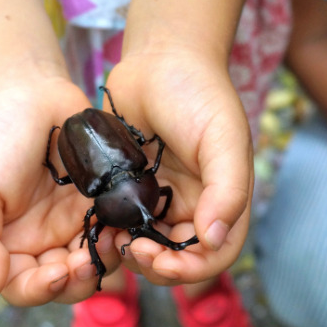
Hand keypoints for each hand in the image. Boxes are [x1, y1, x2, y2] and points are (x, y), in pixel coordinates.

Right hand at [0, 74, 123, 305]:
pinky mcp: (104, 203)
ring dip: (107, 260)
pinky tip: (126, 222)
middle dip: (79, 279)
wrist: (31, 92)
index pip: (23, 286)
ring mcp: (76, 223)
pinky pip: (117, 230)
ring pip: (97, 262)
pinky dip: (123, 233)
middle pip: (65, 283)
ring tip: (113, 240)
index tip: (59, 272)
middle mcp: (44, 241)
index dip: (41, 290)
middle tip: (90, 260)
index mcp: (8, 244)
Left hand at [103, 48, 253, 285]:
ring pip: (146, 244)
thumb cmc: (199, 92)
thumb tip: (213, 240)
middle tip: (131, 249)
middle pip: (178, 258)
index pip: (215, 254)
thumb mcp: (223, 138)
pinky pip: (120, 220)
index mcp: (222, 199)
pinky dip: (111, 229)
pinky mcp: (128, 187)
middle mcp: (193, 205)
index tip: (161, 259)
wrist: (159, 57)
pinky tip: (99, 223)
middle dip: (156, 265)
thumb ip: (227, 190)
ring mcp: (158, 197)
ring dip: (131, 252)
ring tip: (113, 239)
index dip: (191, 268)